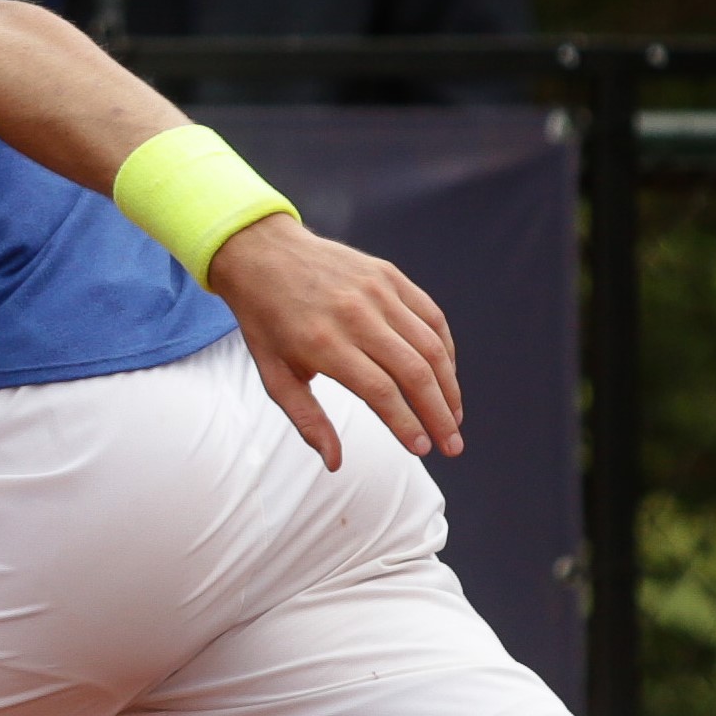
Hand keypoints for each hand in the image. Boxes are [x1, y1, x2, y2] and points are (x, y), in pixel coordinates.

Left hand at [204, 214, 459, 470]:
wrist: (261, 253)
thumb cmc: (266, 320)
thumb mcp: (273, 374)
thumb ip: (306, 420)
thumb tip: (334, 462)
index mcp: (323, 342)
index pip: (381, 391)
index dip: (406, 424)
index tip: (422, 450)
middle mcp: (355, 314)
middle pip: (414, 372)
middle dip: (439, 414)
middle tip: (452, 445)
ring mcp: (376, 290)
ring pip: (429, 345)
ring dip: (449, 386)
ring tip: (454, 416)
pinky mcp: (388, 275)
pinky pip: (430, 315)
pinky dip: (445, 348)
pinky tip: (447, 375)